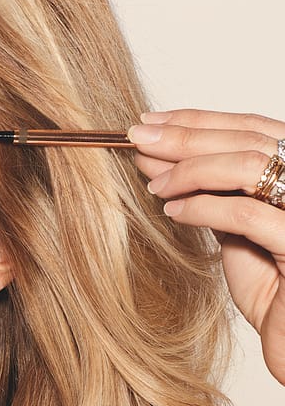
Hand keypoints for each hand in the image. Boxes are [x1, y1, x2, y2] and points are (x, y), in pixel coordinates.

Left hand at [129, 109, 284, 383]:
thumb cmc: (272, 285)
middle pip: (246, 140)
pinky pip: (246, 214)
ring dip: (188, 169)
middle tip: (135, 138)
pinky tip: (172, 213)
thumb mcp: (237, 226)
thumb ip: (208, 189)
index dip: (198, 119)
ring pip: (246, 165)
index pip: (251, 127)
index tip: (148, 122)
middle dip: (182, 136)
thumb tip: (155, 156)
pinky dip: (201, 207)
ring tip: (152, 185)